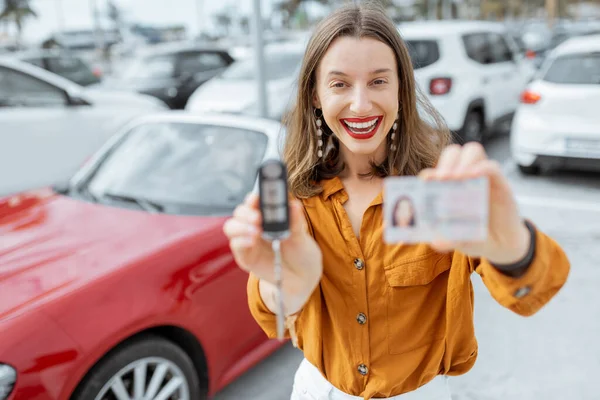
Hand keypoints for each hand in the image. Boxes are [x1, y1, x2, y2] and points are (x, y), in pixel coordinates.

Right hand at [223, 193, 322, 296]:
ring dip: (241, 226)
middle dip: (246, 212)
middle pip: (240, 212)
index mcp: (268, 214)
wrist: (301, 276)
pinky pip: (236, 245)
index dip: (254, 197)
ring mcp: (248, 240)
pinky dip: (241, 241)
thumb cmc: (300, 250)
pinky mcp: (245, 256)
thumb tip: (294, 204)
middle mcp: (254, 224)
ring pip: (231, 227)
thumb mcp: (301, 235)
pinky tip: (252, 241)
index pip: (255, 200)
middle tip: (257, 217)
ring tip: (256, 231)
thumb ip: (296, 220)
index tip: (257, 197)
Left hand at [419, 143, 529, 263]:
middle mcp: (465, 178)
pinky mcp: (500, 183)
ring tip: (455, 178)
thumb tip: (435, 241)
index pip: (437, 169)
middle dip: (445, 162)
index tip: (425, 181)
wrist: (503, 245)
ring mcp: (483, 178)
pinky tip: (473, 176)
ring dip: (461, 162)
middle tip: (441, 179)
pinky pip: (492, 167)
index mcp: (449, 188)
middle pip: (453, 153)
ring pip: (472, 151)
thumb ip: (447, 241)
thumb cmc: (475, 237)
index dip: (430, 172)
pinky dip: (482, 168)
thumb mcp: (459, 241)